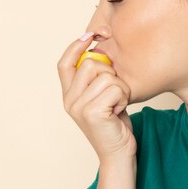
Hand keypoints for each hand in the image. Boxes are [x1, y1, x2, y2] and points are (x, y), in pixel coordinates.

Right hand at [57, 34, 136, 162]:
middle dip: (110, 72)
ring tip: (118, 103)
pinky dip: (123, 97)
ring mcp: (78, 107)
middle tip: (115, 91)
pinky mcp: (92, 113)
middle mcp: (69, 101)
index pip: (64, 63)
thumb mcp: (102, 98)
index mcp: (68, 96)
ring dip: (120, 87)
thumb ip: (96, 79)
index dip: (75, 46)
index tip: (90, 35)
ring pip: (106, 75)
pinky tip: (120, 110)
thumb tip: (100, 50)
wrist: (118, 153)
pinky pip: (115, 88)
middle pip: (90, 63)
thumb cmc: (114, 125)